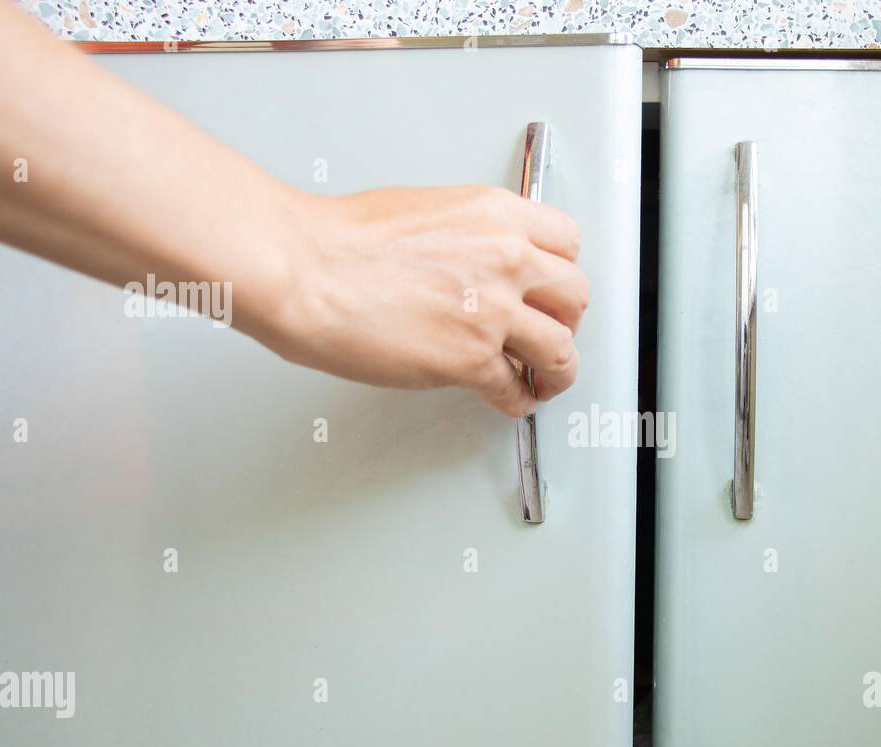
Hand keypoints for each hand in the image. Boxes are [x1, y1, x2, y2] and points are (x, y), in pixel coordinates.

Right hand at [248, 185, 588, 416]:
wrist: (305, 268)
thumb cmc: (341, 240)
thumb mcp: (428, 210)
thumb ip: (470, 237)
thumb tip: (479, 262)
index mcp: (497, 215)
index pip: (567, 243)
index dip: (561, 273)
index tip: (551, 289)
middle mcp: (506, 259)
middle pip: (575, 298)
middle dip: (565, 321)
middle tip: (550, 333)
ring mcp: (494, 313)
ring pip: (561, 352)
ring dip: (555, 372)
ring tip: (543, 380)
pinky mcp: (472, 361)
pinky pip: (516, 391)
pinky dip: (517, 401)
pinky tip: (509, 400)